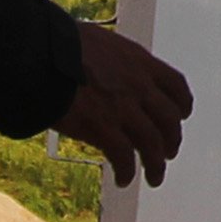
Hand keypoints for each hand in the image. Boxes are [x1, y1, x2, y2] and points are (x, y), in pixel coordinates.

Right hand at [56, 24, 194, 188]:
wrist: (38, 54)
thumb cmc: (59, 44)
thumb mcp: (99, 42)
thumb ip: (114, 60)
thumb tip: (110, 71)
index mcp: (138, 61)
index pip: (175, 85)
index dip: (182, 104)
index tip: (182, 116)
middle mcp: (137, 85)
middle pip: (169, 119)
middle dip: (172, 140)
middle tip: (167, 153)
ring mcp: (122, 107)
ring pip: (152, 143)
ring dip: (156, 165)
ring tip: (155, 178)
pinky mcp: (102, 127)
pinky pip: (123, 157)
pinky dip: (127, 171)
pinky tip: (123, 180)